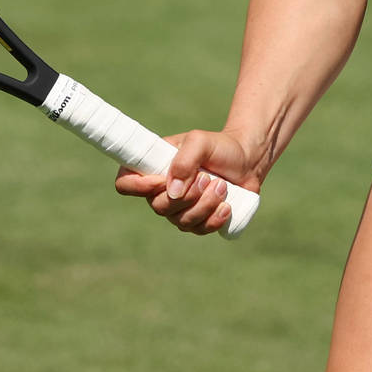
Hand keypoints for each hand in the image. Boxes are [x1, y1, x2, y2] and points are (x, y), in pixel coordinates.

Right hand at [113, 129, 258, 235]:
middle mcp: (161, 191)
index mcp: (153, 168)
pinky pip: (198, 230)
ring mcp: (179, 209)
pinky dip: (214, 219)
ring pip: (181, 221)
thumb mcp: (200, 142)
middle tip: (206, 177)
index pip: (125, 183)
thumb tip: (172, 192)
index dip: (137, 186)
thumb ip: (185, 160)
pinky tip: (226, 205)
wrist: (246, 160)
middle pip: (158, 207)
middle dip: (187, 195)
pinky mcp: (198, 221)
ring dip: (204, 204)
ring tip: (222, 186)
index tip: (162, 180)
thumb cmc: (218, 147)